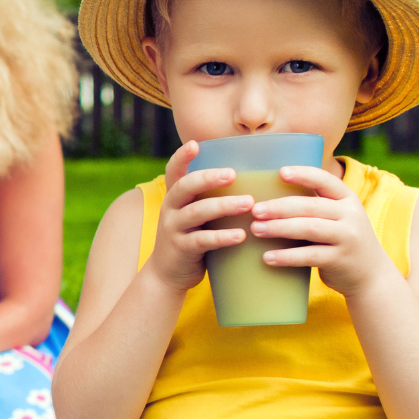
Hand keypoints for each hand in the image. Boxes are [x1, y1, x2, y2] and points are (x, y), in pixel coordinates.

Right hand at [147, 142, 253, 292]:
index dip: (182, 157)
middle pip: (185, 187)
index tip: (196, 143)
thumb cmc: (191, 237)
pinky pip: (202, 240)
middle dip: (208, 178)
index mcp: (175, 196)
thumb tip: (251, 176)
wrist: (167, 274)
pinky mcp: (181, 249)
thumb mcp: (193, 213)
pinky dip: (222, 237)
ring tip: (248, 204)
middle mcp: (170, 208)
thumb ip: (209, 197)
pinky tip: (240, 235)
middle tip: (233, 174)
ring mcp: (173, 229)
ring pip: (196, 212)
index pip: (174, 170)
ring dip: (223, 206)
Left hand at [252, 163, 389, 295]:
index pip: (325, 181)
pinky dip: (286, 256)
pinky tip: (267, 257)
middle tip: (255, 210)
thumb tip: (268, 198)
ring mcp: (347, 237)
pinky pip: (309, 256)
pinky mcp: (340, 259)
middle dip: (280, 207)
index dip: (304, 175)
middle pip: (311, 206)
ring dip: (279, 228)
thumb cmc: (341, 240)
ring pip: (309, 228)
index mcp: (347, 199)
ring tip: (255, 229)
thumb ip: (315, 207)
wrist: (371, 274)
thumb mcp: (338, 218)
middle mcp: (350, 215)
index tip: (280, 172)